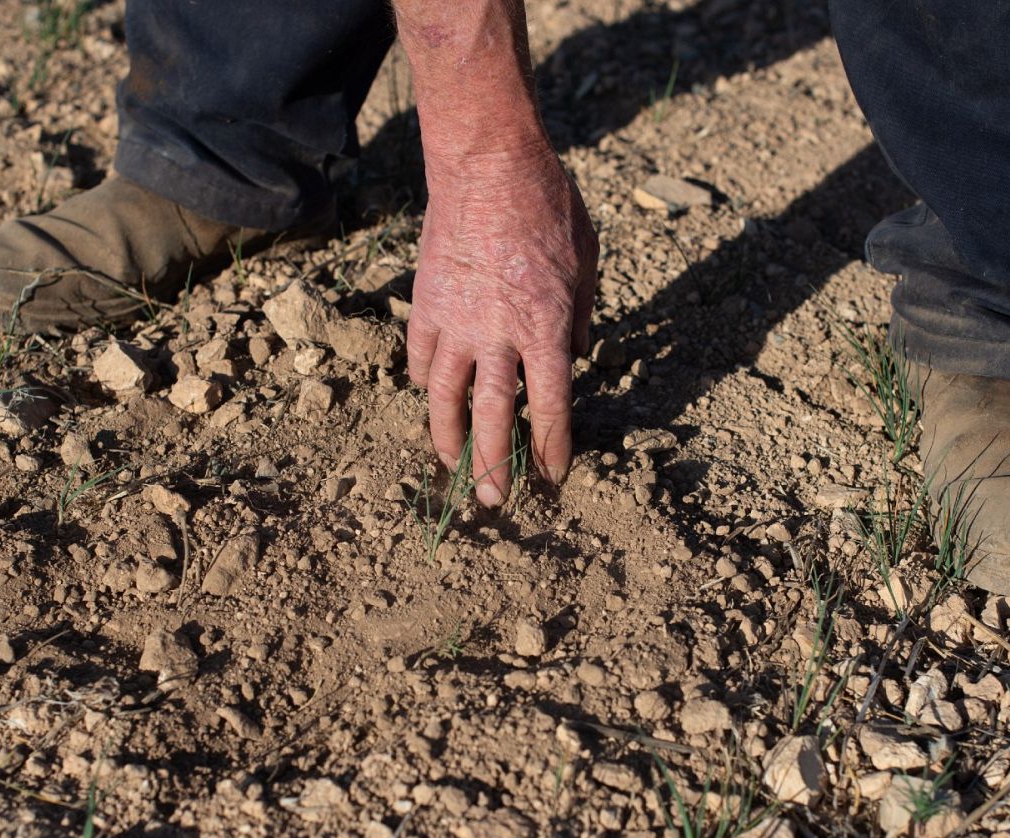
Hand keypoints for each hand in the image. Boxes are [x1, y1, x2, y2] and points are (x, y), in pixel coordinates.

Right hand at [406, 148, 597, 504]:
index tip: (553, 475)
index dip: (552, 449)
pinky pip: (421, 357)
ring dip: (447, 438)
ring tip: (451, 466)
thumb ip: (580, 318)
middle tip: (493, 501)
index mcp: (546, 329)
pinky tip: (432, 395)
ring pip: (445, 398)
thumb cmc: (549, 207)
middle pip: (493, 418)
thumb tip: (572, 359)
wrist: (489, 164)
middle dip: (494, 465)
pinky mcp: (426, 304)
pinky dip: (426, 382)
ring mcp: (455, 322)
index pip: (550, 408)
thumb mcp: (587, 265)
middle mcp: (498, 336)